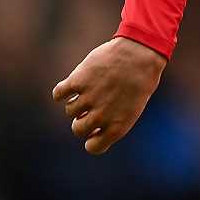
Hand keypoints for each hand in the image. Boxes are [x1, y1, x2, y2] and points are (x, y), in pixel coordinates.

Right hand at [52, 37, 166, 154]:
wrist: (140, 52)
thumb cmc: (141, 79)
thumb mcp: (133, 106)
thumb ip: (114, 120)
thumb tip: (92, 128)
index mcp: (118, 126)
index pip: (94, 147)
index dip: (92, 139)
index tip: (95, 130)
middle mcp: (101, 116)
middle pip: (78, 129)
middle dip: (81, 120)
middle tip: (89, 108)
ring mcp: (88, 98)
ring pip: (69, 110)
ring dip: (76, 102)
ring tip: (90, 89)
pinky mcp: (77, 81)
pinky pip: (58, 94)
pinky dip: (61, 91)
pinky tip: (72, 85)